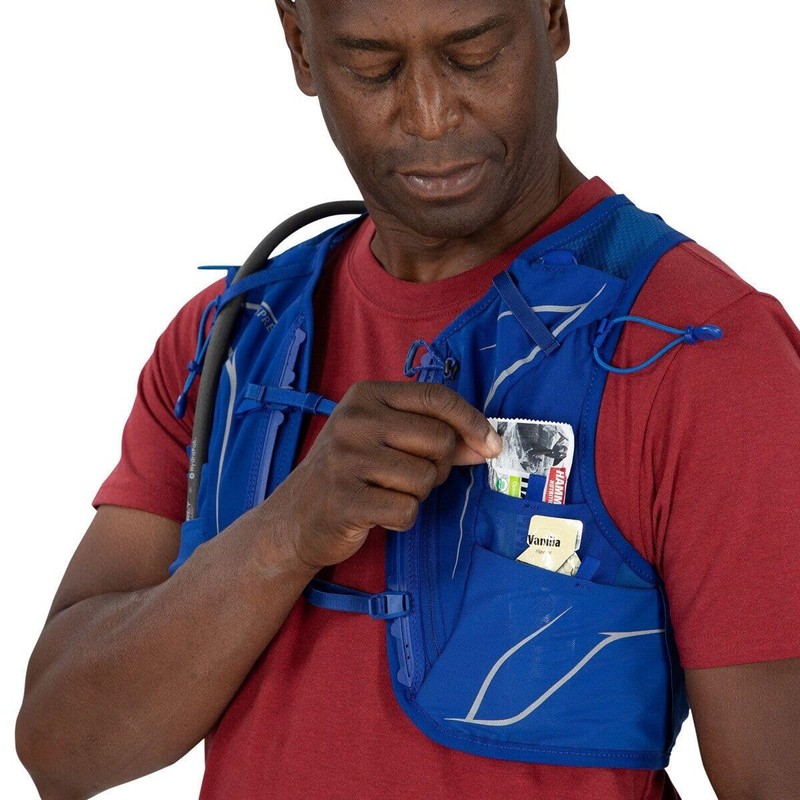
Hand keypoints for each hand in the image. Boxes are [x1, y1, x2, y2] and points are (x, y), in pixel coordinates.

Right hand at [266, 380, 502, 570]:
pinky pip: (407, 510)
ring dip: (417, 494)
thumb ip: (435, 435)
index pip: (436, 397)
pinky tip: (378, 511)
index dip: (472, 421)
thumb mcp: (386, 438)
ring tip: (388, 490)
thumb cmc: (351, 471)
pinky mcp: (345, 498)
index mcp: (367, 395)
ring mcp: (346, 459)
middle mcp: (354, 420)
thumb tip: (489, 444)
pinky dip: (402, 517)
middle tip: (412, 475)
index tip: (491, 444)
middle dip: (439, 466)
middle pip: (439, 440)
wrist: (296, 516)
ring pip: (425, 478)